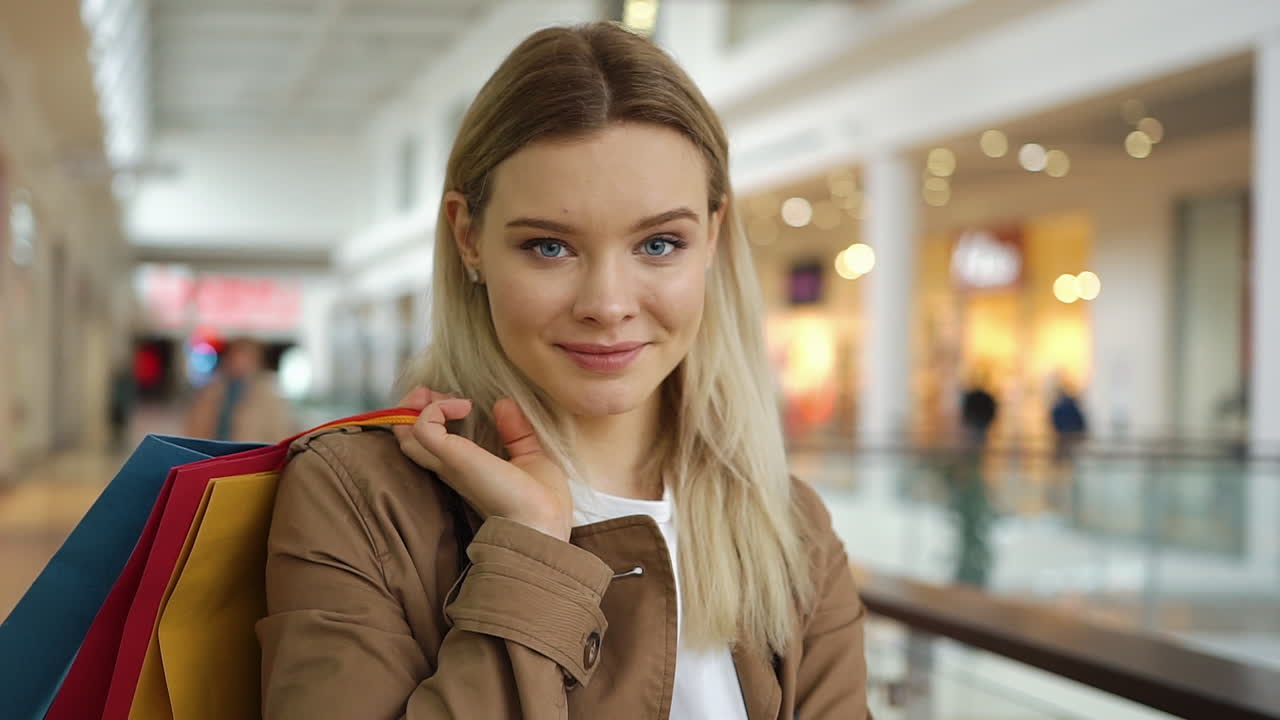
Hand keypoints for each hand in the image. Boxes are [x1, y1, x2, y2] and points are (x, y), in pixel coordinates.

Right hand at [392, 387, 572, 541]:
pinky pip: (423, 427)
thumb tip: (503, 403)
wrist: (541, 523)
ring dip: (418, 404)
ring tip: (449, 397)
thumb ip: (516, 431)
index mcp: (464, 470)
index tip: (459, 403)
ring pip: (405, 431)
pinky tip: (464, 407)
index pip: (427, 444)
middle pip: (407, 435)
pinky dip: (436, 409)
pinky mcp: (452, 459)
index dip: (432, 416)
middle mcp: (449, 467)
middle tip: (441, 394)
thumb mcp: (531, 456)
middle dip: (414, 405)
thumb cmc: (542, 502)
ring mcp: (447, 463)